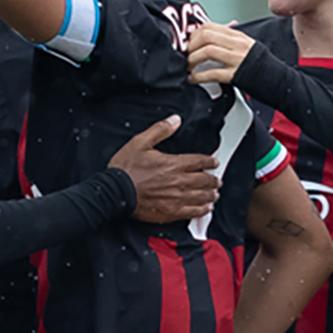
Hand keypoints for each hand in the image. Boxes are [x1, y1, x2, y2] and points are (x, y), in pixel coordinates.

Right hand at [107, 115, 221, 222]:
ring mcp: (177, 198)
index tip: (214, 163)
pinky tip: (205, 209)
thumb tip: (174, 120)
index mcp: (174, 164)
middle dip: (213, 180)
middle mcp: (179, 181)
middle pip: (205, 181)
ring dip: (211, 195)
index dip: (210, 162)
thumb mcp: (140, 143)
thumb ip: (159, 130)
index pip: (199, 161)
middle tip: (217, 181)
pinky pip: (193, 212)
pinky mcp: (171, 212)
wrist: (115, 192)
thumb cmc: (125, 169)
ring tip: (214, 194)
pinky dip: (202, 210)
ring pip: (202, 197)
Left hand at [185, 22, 253, 84]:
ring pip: (208, 51)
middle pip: (206, 37)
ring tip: (189, 67)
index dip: (193, 34)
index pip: (209, 26)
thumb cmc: (256, 62)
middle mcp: (237, 44)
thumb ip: (227, 38)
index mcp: (237, 36)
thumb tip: (209, 32)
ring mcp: (237, 59)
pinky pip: (212, 73)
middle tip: (186, 55)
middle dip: (191, 46)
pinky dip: (198, 76)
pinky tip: (193, 79)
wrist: (274, 78)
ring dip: (193, 59)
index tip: (187, 43)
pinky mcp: (235, 74)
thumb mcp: (244, 44)